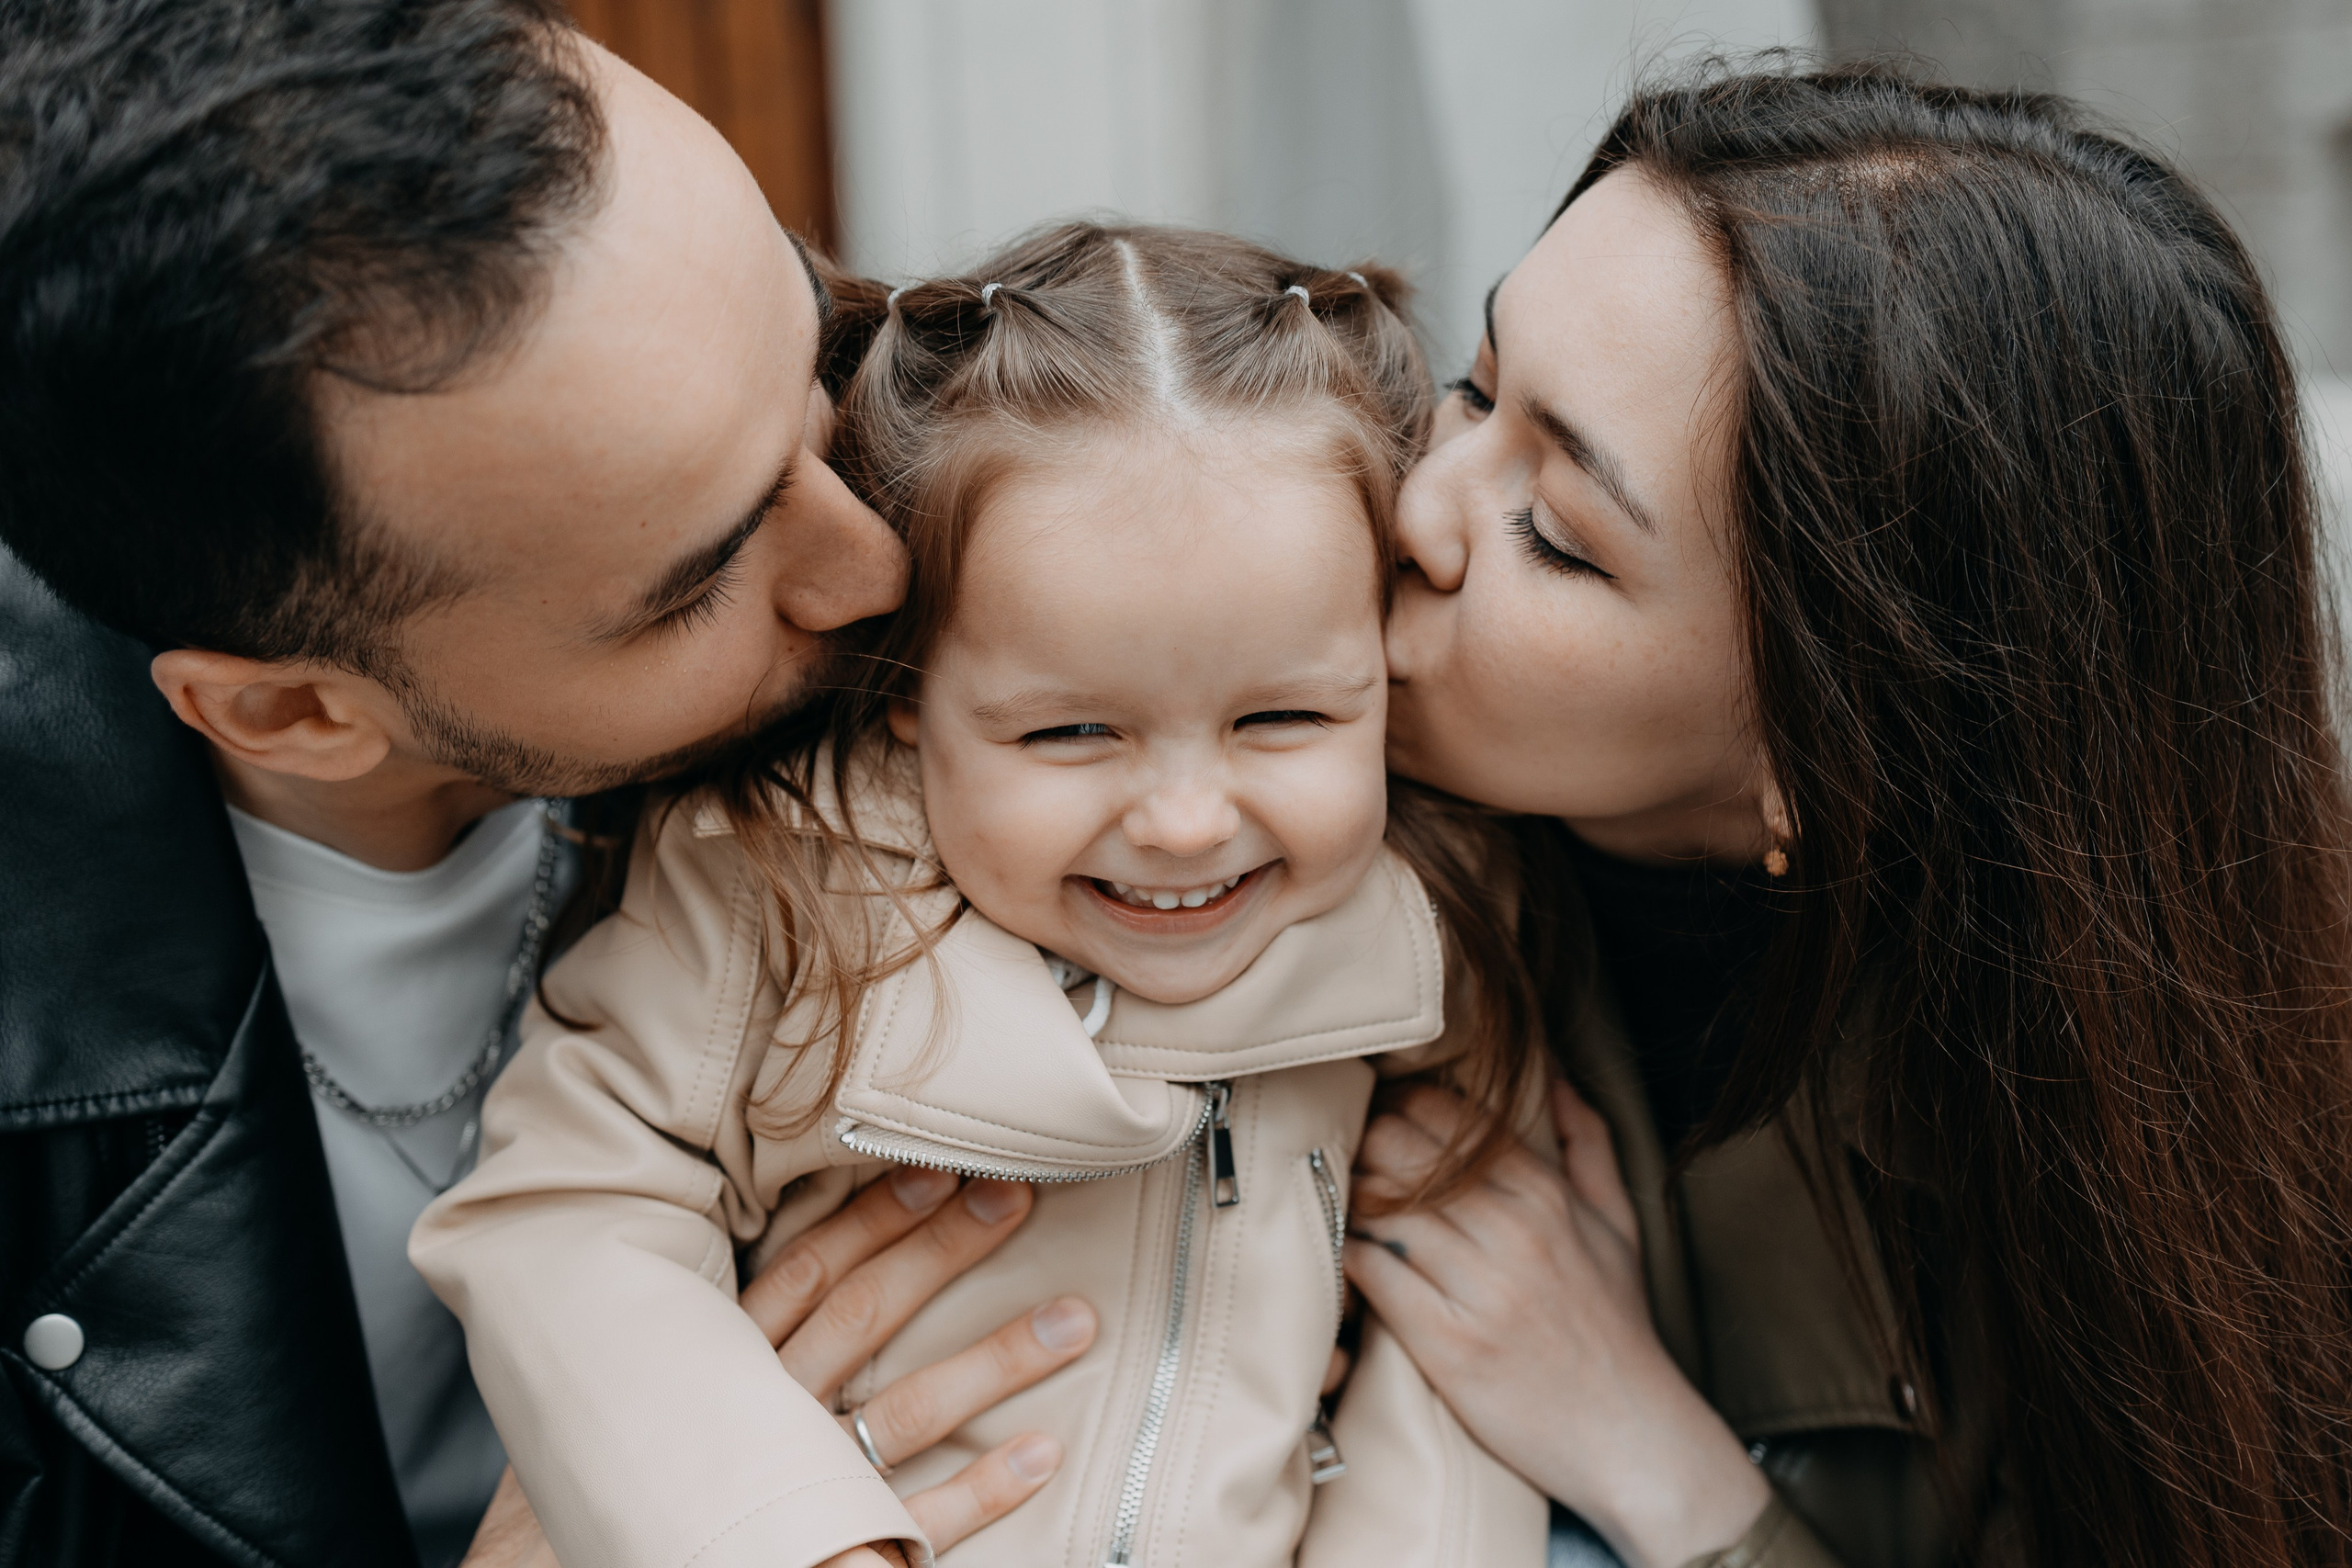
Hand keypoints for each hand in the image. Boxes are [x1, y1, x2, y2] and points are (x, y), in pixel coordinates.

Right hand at [460, 1167, 1093, 1567]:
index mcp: (717, 1361)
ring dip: (994, 1362)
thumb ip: (693, 1322)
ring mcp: (796, 1482)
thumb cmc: (606, 1485)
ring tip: (1072, 1319)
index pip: (806, 1272)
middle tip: (1016, 1197)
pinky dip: (980, 1494)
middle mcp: (761, 1412)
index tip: (941, 1169)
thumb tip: (757, 1240)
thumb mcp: (640, 1382)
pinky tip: (1043, 1455)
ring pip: (906, 1411)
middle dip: (944, 1253)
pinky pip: (911, 1522)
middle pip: (865, 1317)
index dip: (874, 1217)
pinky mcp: (823, 1550)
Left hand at [1344, 1084, 1769, 1567]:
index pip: (1450, 1119)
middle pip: (1405, 1152)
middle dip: (1367, 1144)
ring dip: (1352, 1197)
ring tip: (1345, 1204)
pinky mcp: (1448, 1343)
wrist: (1630, 1435)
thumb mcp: (1619, 1227)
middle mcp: (1514, 1231)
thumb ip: (1589, 1146)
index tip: (1384, 1117)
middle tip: (1352, 1158)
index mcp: (1548, 1195)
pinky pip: (1374, 1274)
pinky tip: (1345, 1254)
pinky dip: (1350, 1256)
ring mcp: (1480, 1288)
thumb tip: (1558, 1079)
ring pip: (1382, 1206)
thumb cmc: (1616, 1328)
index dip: (1402, 1107)